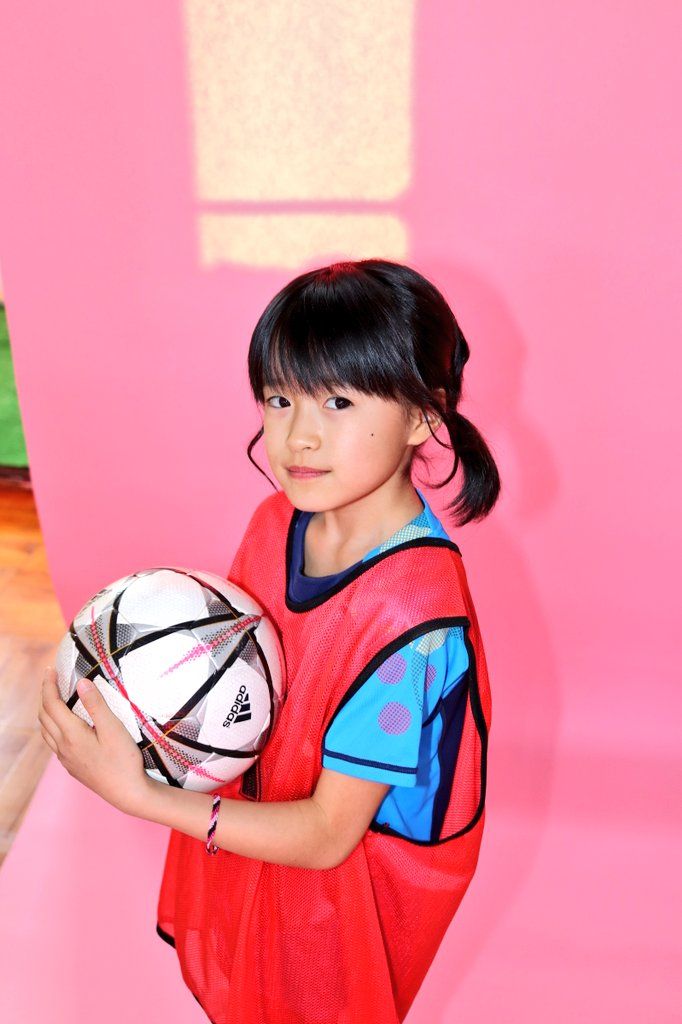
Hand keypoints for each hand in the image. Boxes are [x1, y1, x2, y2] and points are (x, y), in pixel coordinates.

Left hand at [37, 666, 151, 816]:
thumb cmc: (124, 761)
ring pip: (46, 732)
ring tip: (55, 699)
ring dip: (46, 712)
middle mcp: (63, 747)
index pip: (52, 704)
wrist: (127, 793)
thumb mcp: (114, 729)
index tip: (51, 670)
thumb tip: (81, 683)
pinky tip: (65, 727)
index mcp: (72, 735)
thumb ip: (96, 705)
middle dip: (45, 696)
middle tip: (53, 680)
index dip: (49, 685)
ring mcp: (66, 759)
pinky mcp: (72, 767)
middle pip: (44, 717)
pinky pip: (54, 743)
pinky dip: (53, 727)